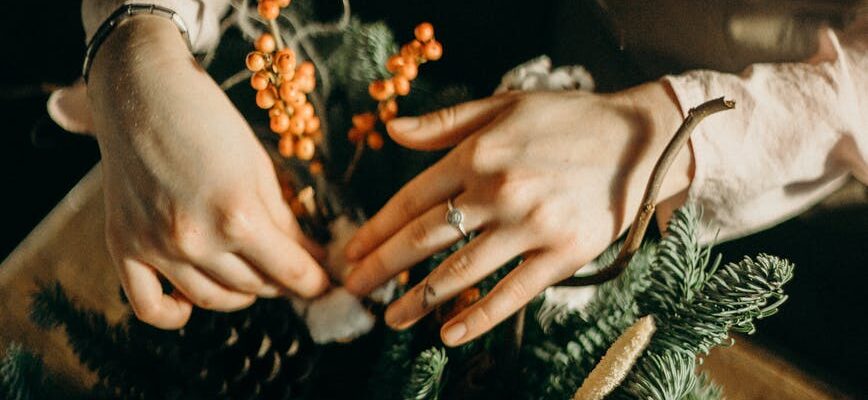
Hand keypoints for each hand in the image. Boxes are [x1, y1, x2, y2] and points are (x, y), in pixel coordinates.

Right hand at [88, 16, 328, 328]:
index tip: (325, 283)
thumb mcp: (259, 166)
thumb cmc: (208, 120)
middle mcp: (195, 239)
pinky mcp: (124, 246)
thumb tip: (310, 256)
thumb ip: (283, 218)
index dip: (314, 282)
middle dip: (281, 283)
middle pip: (254, 286)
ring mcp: (156, 247)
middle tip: (291, 272)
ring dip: (242, 295)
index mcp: (238, 215)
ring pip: (212, 299)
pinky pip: (148, 306)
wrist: (141, 90)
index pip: (290, 271)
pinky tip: (192, 306)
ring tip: (254, 279)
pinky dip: (175, 315)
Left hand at [343, 84, 688, 345]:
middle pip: (424, 239)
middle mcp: (499, 191)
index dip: (376, 230)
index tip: (352, 252)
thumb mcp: (504, 105)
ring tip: (392, 319)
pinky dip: (477, 317)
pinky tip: (448, 335)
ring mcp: (531, 226)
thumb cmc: (567, 119)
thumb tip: (390, 130)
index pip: (411, 200)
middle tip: (354, 289)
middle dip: (382, 268)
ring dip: (419, 299)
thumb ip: (444, 122)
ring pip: (461, 271)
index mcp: (478, 154)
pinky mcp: (563, 254)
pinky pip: (511, 293)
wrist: (642, 140)